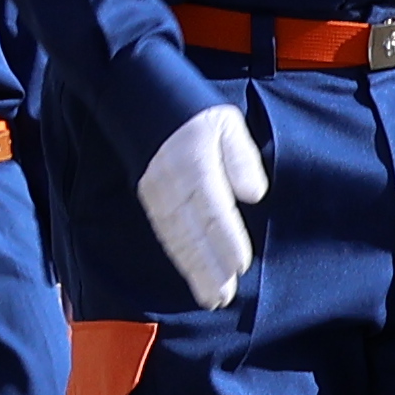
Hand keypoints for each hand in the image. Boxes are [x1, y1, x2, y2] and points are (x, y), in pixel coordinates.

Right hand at [134, 105, 268, 311]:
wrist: (140, 97)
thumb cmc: (193, 113)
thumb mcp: (226, 123)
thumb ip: (241, 158)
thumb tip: (253, 194)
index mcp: (194, 163)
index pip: (213, 210)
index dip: (226, 240)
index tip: (240, 265)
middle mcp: (172, 183)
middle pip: (192, 232)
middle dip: (209, 268)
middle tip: (224, 296)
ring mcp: (157, 193)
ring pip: (176, 238)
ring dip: (194, 270)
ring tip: (211, 296)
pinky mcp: (148, 198)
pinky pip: (164, 232)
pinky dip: (178, 256)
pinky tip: (191, 272)